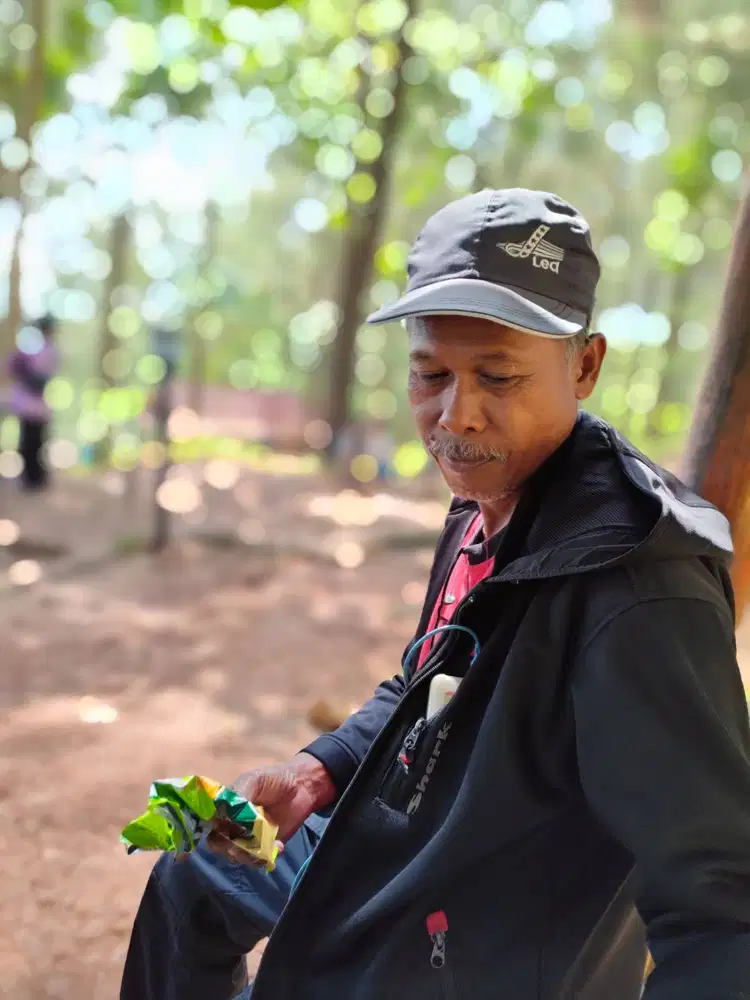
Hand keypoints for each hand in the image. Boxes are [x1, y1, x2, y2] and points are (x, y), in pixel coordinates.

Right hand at [206, 753, 335, 866]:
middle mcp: (232, 825)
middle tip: (247, 841)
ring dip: (249, 854)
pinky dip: (266, 858)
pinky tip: (279, 846)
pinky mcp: (264, 847)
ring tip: (268, 845)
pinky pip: (257, 860)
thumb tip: (225, 812)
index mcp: (225, 808)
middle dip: (231, 846)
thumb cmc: (274, 779)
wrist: (303, 787)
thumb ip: (239, 794)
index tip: (225, 832)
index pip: (209, 825)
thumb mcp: (254, 780)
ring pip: (237, 855)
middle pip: (220, 844)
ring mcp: (248, 837)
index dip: (213, 831)